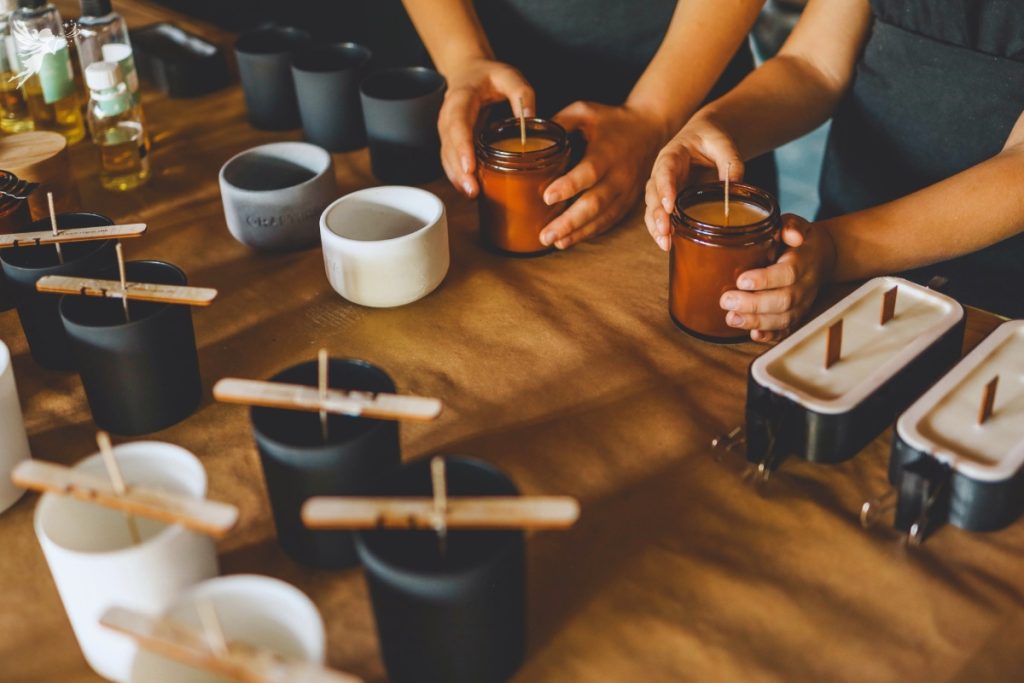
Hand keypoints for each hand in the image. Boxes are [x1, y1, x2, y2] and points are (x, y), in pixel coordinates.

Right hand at [438, 58, 533, 197]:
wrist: (469, 73)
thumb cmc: (489, 75)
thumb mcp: (509, 76)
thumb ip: (522, 93)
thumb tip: (530, 118)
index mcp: (461, 98)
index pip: (458, 123)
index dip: (462, 145)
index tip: (470, 165)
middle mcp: (448, 116)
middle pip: (450, 146)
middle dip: (460, 170)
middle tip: (472, 189)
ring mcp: (447, 131)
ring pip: (447, 157)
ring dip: (457, 177)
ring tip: (472, 194)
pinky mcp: (451, 142)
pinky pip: (451, 161)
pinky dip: (458, 176)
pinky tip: (469, 190)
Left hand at [539, 102, 667, 248]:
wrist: (650, 130)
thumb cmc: (610, 120)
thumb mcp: (585, 112)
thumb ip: (559, 123)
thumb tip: (527, 134)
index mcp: (606, 152)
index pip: (588, 172)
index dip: (568, 186)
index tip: (547, 197)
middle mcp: (618, 175)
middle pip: (594, 204)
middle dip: (569, 222)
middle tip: (545, 235)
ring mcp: (625, 192)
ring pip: (602, 218)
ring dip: (578, 233)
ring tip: (555, 242)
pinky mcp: (627, 202)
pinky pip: (609, 221)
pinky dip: (590, 232)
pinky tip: (571, 239)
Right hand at [644, 115, 742, 250]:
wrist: (706, 138)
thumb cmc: (712, 138)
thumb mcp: (723, 144)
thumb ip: (731, 162)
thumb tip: (736, 186)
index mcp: (672, 154)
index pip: (665, 171)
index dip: (665, 188)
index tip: (669, 206)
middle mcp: (662, 173)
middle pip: (652, 194)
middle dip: (657, 214)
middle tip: (665, 231)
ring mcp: (663, 188)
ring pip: (652, 209)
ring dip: (656, 227)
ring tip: (665, 244)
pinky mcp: (669, 200)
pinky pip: (661, 216)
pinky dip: (662, 231)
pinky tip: (668, 245)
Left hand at [719, 215, 836, 341]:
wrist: (821, 256)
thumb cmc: (799, 240)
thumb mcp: (795, 224)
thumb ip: (789, 226)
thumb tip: (789, 233)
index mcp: (803, 262)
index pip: (787, 273)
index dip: (765, 280)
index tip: (741, 281)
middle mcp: (805, 286)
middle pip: (783, 300)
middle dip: (753, 304)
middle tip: (726, 301)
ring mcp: (803, 304)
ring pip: (784, 319)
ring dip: (756, 322)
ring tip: (732, 318)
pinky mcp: (798, 315)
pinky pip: (787, 330)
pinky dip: (770, 335)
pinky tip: (753, 335)